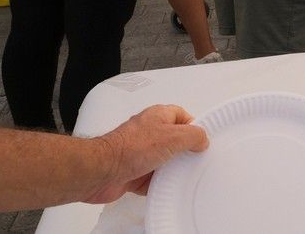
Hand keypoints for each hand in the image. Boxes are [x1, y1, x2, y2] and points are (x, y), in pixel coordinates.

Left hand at [84, 105, 207, 202]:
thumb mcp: (173, 137)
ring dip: (172, 171)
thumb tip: (202, 140)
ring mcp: (140, 153)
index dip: (194, 127)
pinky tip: (164, 187)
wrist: (102, 172)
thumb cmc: (130, 149)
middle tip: (194, 160)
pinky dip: (159, 184)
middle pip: (175, 141)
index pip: (183, 116)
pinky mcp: (134, 172)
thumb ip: (194, 136)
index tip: (203, 140)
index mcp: (158, 116)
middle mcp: (149, 133)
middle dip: (184, 152)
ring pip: (165, 161)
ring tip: (180, 176)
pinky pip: (153, 179)